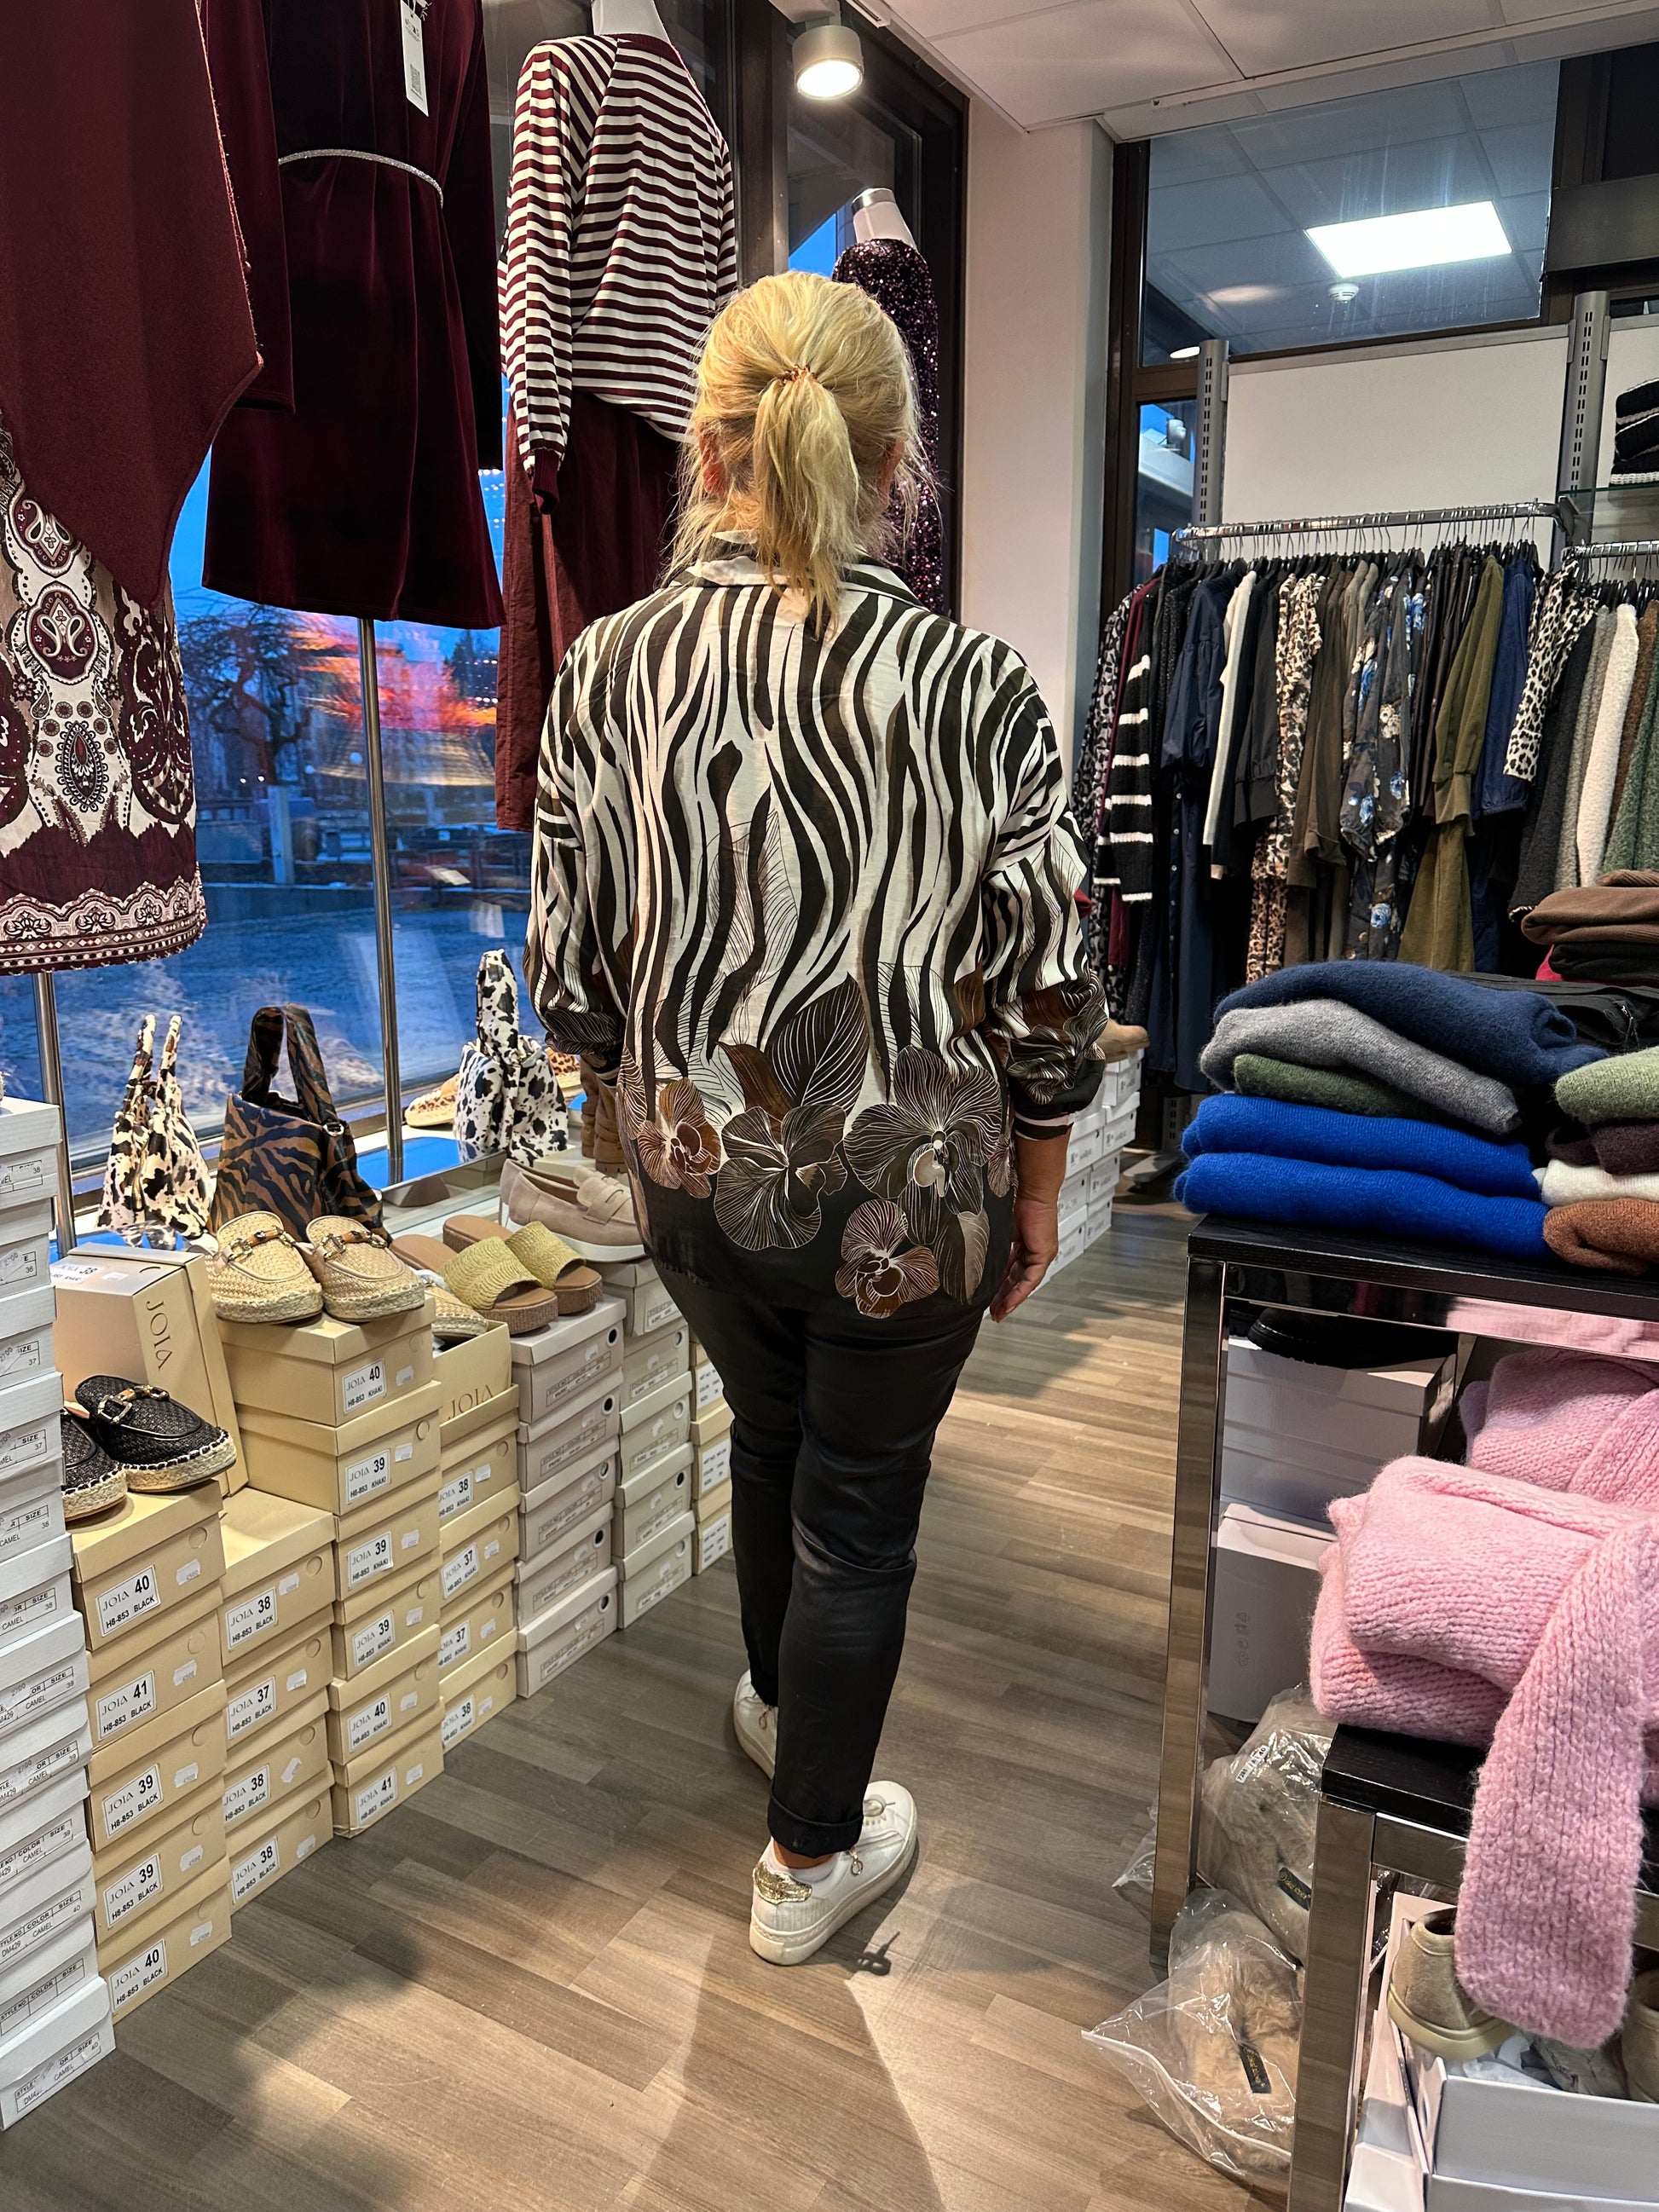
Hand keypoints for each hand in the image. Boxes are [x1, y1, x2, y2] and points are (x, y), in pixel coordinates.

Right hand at [991, 1194, 1057, 1320]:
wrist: (1032, 1190)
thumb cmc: (1016, 1199)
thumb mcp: (1000, 1228)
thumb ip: (992, 1243)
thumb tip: (974, 1252)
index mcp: (1022, 1245)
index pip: (1010, 1271)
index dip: (999, 1286)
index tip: (989, 1299)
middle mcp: (1033, 1252)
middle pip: (1016, 1281)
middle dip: (1003, 1298)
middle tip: (993, 1313)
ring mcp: (1041, 1254)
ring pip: (1024, 1283)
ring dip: (1011, 1299)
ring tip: (999, 1313)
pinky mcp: (1044, 1255)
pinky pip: (1031, 1279)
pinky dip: (1019, 1291)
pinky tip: (1010, 1302)